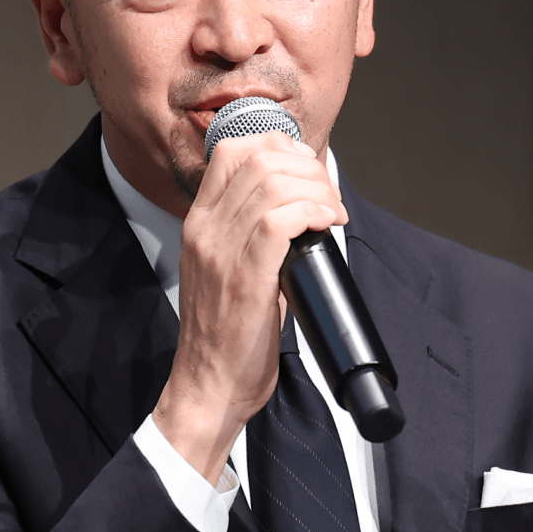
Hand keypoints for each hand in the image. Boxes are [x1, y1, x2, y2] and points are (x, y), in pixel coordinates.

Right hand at [153, 131, 347, 483]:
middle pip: (259, 157)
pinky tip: (328, 224)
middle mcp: (205, 229)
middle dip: (306, 165)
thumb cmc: (227, 335)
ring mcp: (222, 251)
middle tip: (328, 194)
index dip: (278, 146)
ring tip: (333, 212)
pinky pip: (282, 219)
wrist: (209, 385)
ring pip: (274, 182)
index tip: (307, 169)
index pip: (231, 150)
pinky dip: (313, 211)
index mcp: (199, 223)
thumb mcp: (229, 270)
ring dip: (317, 189)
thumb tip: (303, 210)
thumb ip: (253, 235)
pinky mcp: (246, 276)